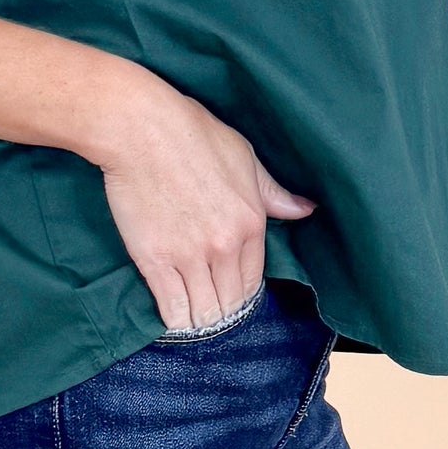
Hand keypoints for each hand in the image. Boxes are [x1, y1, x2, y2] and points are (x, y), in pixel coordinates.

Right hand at [99, 81, 316, 329]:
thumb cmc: (192, 134)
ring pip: (203, 312)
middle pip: (230, 302)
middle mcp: (224, 246)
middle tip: (212, 308)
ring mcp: (188, 256)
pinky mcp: (154, 260)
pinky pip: (171, 307)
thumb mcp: (244, 157)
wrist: (141, 128)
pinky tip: (174, 316)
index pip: (253, 281)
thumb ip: (274, 193)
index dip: (243, 292)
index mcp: (251, 223)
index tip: (232, 293)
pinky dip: (175, 318)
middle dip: (223, 310)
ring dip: (200, 320)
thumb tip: (306, 210)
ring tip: (194, 317)